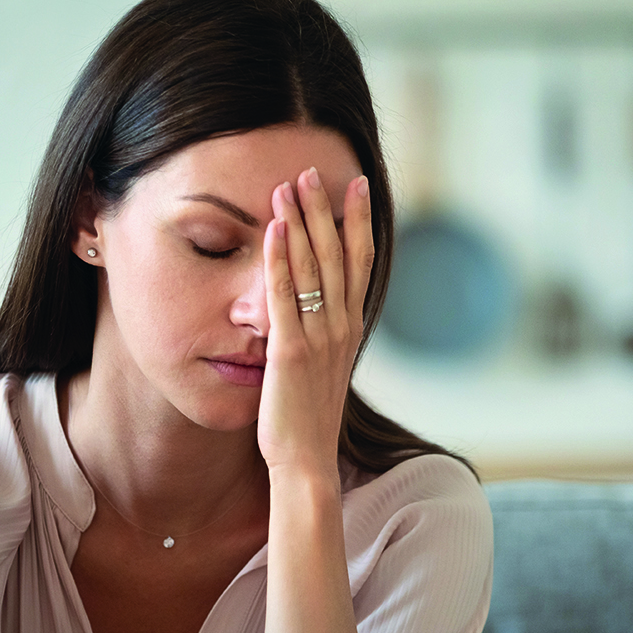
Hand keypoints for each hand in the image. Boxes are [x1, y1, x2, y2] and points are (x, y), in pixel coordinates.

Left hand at [256, 168, 373, 480]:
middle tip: (312, 170)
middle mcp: (341, 327)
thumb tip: (320, 313)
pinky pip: (284, 295)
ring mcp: (318, 338)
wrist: (306, 462)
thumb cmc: (309, 420)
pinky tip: (272, 228)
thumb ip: (324, 338)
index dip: (359, 222)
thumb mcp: (324, 370)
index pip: (360, 263)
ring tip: (288, 185)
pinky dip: (279, 258)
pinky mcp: (290, 351)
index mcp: (351, 329)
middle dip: (324, 209)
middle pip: (337, 255)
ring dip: (300, 222)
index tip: (355, 186)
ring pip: (313, 267)